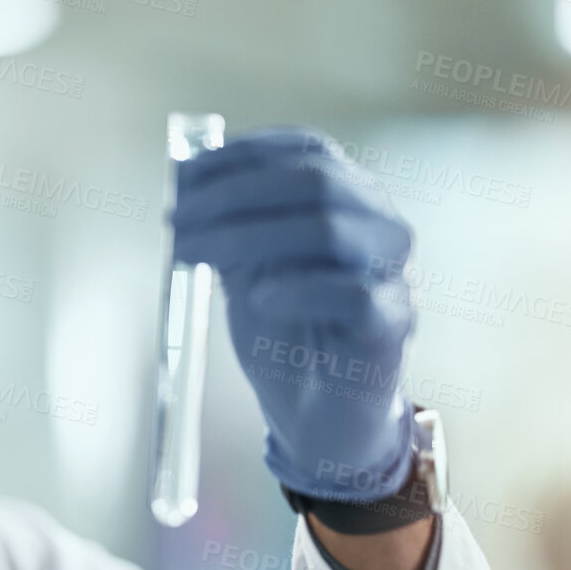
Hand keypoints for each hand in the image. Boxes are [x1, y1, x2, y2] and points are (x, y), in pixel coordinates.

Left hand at [171, 127, 417, 500]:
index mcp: (350, 199)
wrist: (320, 418)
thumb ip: (230, 226)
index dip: (243, 153)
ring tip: (197, 255)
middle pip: (315, 183)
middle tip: (175, 221)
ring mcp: (394, 274)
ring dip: (249, 237)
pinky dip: (299, 289)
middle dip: (232, 196)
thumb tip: (186, 177)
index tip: (184, 172)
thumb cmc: (287, 336)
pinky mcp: (393, 326)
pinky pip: (354, 295)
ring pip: (331, 229)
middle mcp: (381, 225)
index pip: (306, 151)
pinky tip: (259, 300)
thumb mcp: (248, 270)